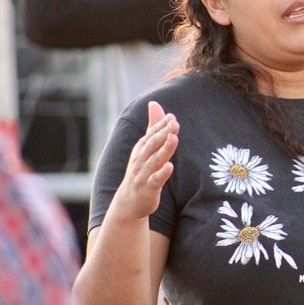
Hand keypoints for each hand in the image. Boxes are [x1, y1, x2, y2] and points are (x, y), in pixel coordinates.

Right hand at [112, 101, 178, 221]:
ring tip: (174, 138)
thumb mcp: (146, 147)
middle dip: (163, 133)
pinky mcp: (148, 188)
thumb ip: (153, 126)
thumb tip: (154, 103)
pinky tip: (170, 166)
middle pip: (153, 144)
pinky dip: (162, 173)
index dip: (161, 126)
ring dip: (165, 149)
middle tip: (174, 123)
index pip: (152, 134)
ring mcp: (144, 174)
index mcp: (141, 148)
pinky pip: (156, 180)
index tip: (172, 117)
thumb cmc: (141, 170)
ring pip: (155, 160)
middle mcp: (141, 159)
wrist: (129, 201)